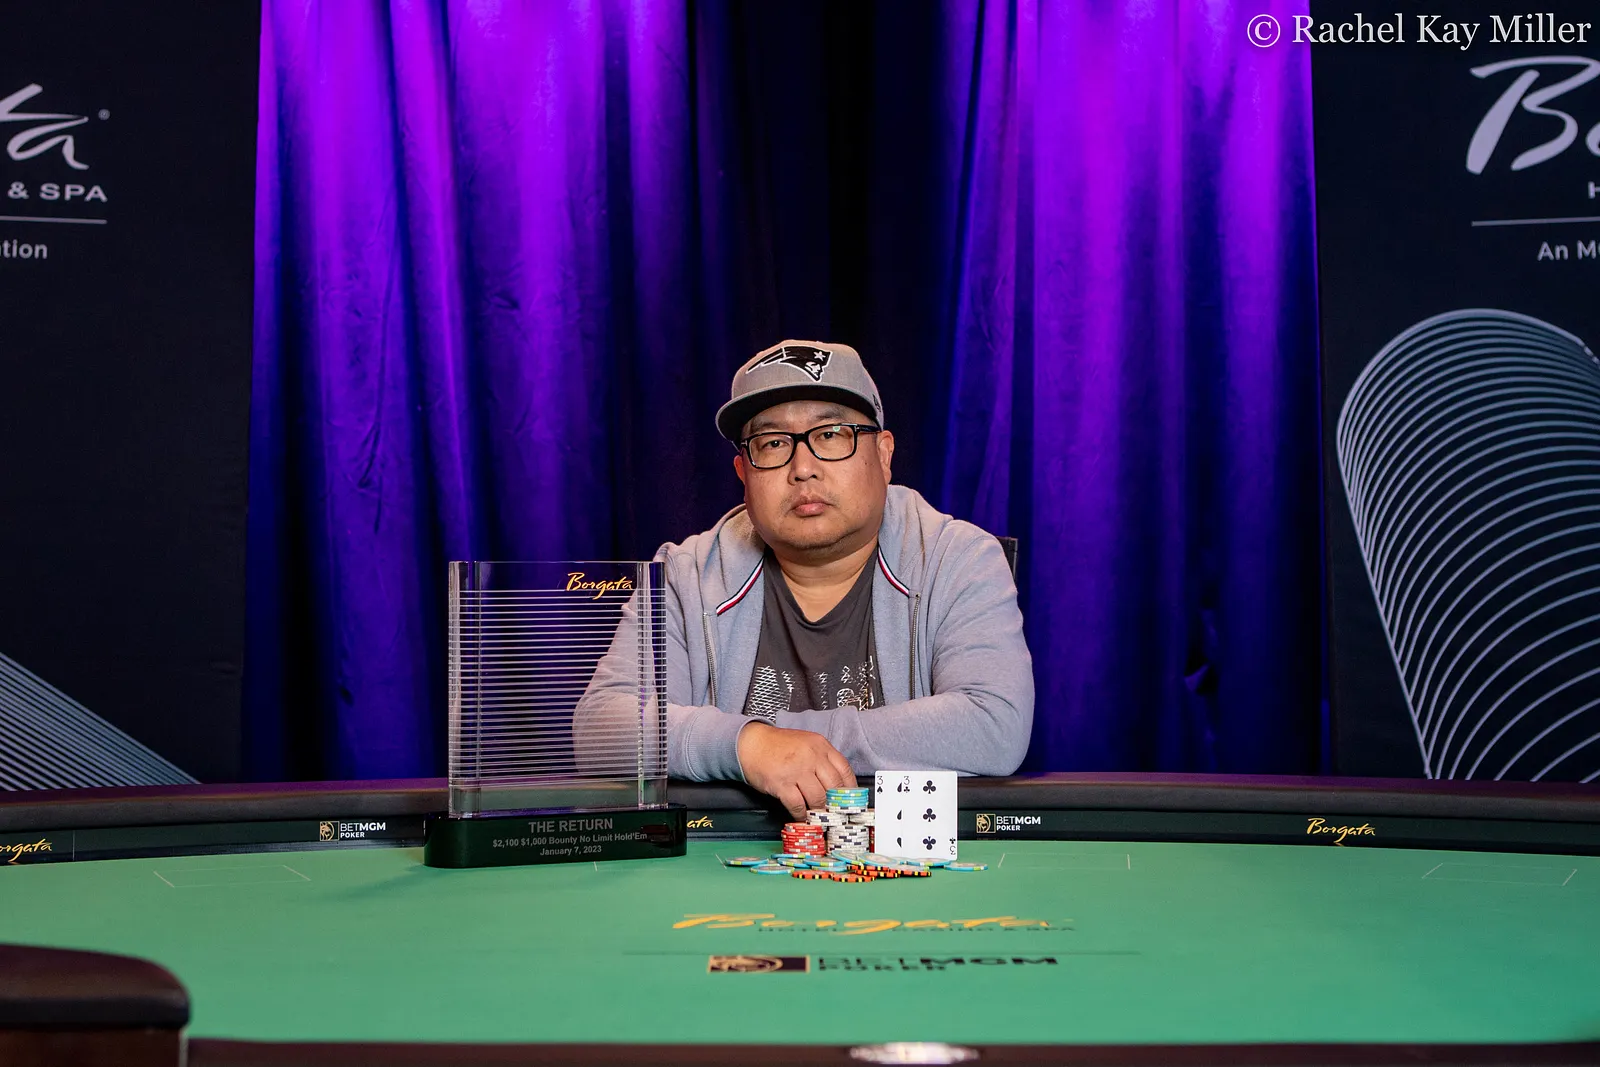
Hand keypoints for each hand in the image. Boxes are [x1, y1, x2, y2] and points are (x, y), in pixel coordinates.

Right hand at [736, 721, 855, 819]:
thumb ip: (822, 759)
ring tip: (819, 817)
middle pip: (834, 786)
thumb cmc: (779, 746)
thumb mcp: (806, 744)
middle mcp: (811, 756)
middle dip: (836, 803)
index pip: (844, 770)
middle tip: (836, 813)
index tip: (850, 801)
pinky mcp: (781, 783)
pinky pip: (798, 805)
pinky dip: (801, 815)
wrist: (751, 743)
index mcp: (820, 745)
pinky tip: (801, 816)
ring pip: (818, 798)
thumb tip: (838, 786)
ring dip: (819, 811)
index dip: (850, 789)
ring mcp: (796, 770)